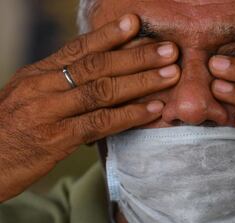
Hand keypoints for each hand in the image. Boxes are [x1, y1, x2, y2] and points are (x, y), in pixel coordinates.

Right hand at [0, 14, 179, 201]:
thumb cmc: (10, 129)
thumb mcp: (29, 96)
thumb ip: (59, 81)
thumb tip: (95, 70)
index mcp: (38, 74)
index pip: (78, 48)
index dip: (109, 35)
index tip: (135, 22)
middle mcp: (44, 87)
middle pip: (97, 65)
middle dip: (137, 56)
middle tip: (169, 50)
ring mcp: (50, 113)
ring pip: (102, 91)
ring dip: (141, 82)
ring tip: (171, 75)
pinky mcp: (57, 139)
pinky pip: (100, 123)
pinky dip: (129, 115)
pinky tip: (153, 110)